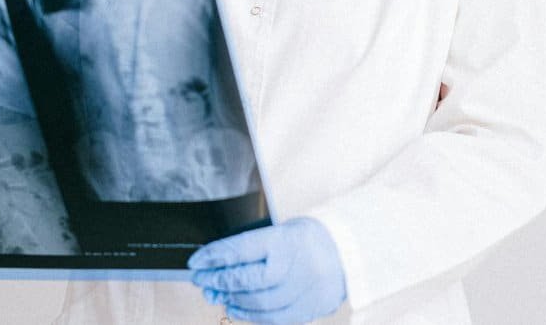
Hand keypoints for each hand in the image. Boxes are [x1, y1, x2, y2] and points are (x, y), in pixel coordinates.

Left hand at [189, 216, 346, 323]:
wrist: (349, 251)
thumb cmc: (309, 239)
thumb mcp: (282, 230)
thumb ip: (253, 248)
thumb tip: (217, 266)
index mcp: (286, 239)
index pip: (242, 249)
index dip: (214, 257)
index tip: (196, 262)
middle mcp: (296, 265)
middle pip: (248, 280)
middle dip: (219, 281)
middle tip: (201, 281)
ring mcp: (305, 290)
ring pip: (260, 303)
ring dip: (233, 301)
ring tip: (217, 296)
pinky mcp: (310, 308)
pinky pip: (275, 319)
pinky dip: (252, 316)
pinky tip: (237, 309)